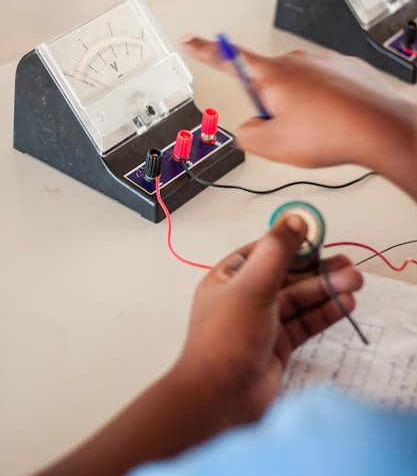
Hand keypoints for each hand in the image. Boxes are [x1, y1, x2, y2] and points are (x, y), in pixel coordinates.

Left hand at [33, 214, 362, 475]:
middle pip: (288, 276)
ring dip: (326, 290)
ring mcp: (263, 323)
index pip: (265, 252)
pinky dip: (324, 313)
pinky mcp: (278, 345)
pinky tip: (343, 305)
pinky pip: (305, 323)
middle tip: (347, 266)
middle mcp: (246, 298)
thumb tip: (294, 219)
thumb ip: (276, 252)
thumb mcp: (252, 286)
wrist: (219, 399)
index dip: (293, 245)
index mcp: (230, 278)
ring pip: (299, 300)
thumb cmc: (224, 342)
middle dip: (318, 270)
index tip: (319, 239)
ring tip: (353, 284)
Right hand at [180, 36, 416, 197]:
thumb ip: (247, 135)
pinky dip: (325, 104)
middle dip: (272, 106)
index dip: (203, 50)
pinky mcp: (346, 69)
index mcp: (271, 74)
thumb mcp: (272, 145)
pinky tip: (335, 120)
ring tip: (318, 128)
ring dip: (301, 108)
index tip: (189, 39)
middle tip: (289, 129)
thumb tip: (250, 128)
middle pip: (268, 84)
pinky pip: (324, 87)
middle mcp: (296, 61)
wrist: (379, 128)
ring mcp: (323, 62)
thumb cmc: (331, 133)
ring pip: (298, 89)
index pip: (227, 58)